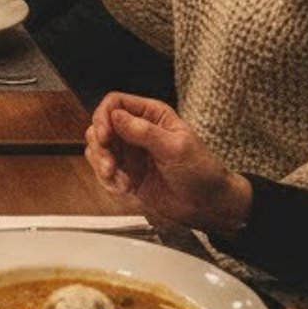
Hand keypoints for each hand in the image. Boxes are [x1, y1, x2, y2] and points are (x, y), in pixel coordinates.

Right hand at [84, 92, 251, 233]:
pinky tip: (124, 188)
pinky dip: (108, 180)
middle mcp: (137, 131)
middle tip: (110, 165)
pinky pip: (104, 171)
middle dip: (100, 146)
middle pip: (101, 126)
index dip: (104, 116)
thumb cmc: (202, 172)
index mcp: (152, 115)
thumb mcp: (176, 148)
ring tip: (117, 179)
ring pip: (98, 148)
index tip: (105, 135)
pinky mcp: (127, 173)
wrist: (209, 205)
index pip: (115, 103)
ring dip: (102, 165)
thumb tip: (116, 116)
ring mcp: (131, 153)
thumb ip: (145, 132)